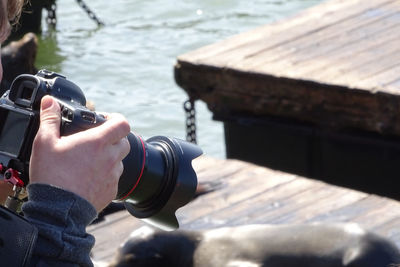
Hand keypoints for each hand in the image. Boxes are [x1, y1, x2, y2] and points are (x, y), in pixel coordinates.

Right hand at [29, 96, 130, 211]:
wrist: (58, 211)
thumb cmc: (52, 176)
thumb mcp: (45, 143)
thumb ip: (50, 119)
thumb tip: (50, 102)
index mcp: (98, 142)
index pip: (123, 123)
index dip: (116, 118)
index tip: (105, 120)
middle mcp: (111, 158)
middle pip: (123, 141)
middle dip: (113, 138)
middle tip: (96, 140)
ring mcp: (113, 175)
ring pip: (119, 160)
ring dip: (109, 157)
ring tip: (89, 161)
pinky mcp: (112, 190)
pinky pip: (114, 178)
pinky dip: (106, 175)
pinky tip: (89, 177)